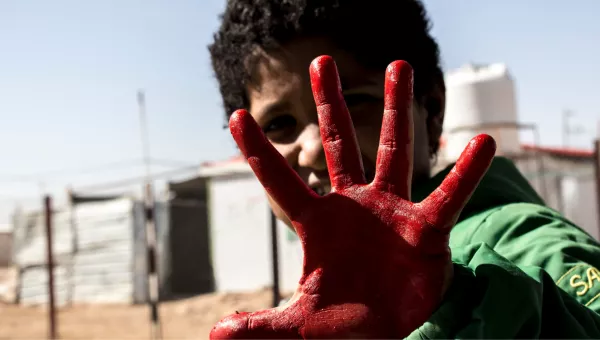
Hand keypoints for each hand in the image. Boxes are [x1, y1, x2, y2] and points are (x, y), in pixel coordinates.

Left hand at [210, 56, 495, 338]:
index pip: (281, 182)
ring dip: (397, 109)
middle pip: (340, 145)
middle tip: (321, 61)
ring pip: (394, 151)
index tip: (235, 115)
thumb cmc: (341, 321)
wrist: (385, 331)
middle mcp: (353, 207)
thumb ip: (264, 326)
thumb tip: (216, 334)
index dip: (259, 152)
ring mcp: (391, 212)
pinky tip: (484, 142)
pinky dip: (465, 173)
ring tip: (400, 64)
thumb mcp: (300, 325)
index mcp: (318, 223)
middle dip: (329, 104)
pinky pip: (447, 198)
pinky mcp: (426, 230)